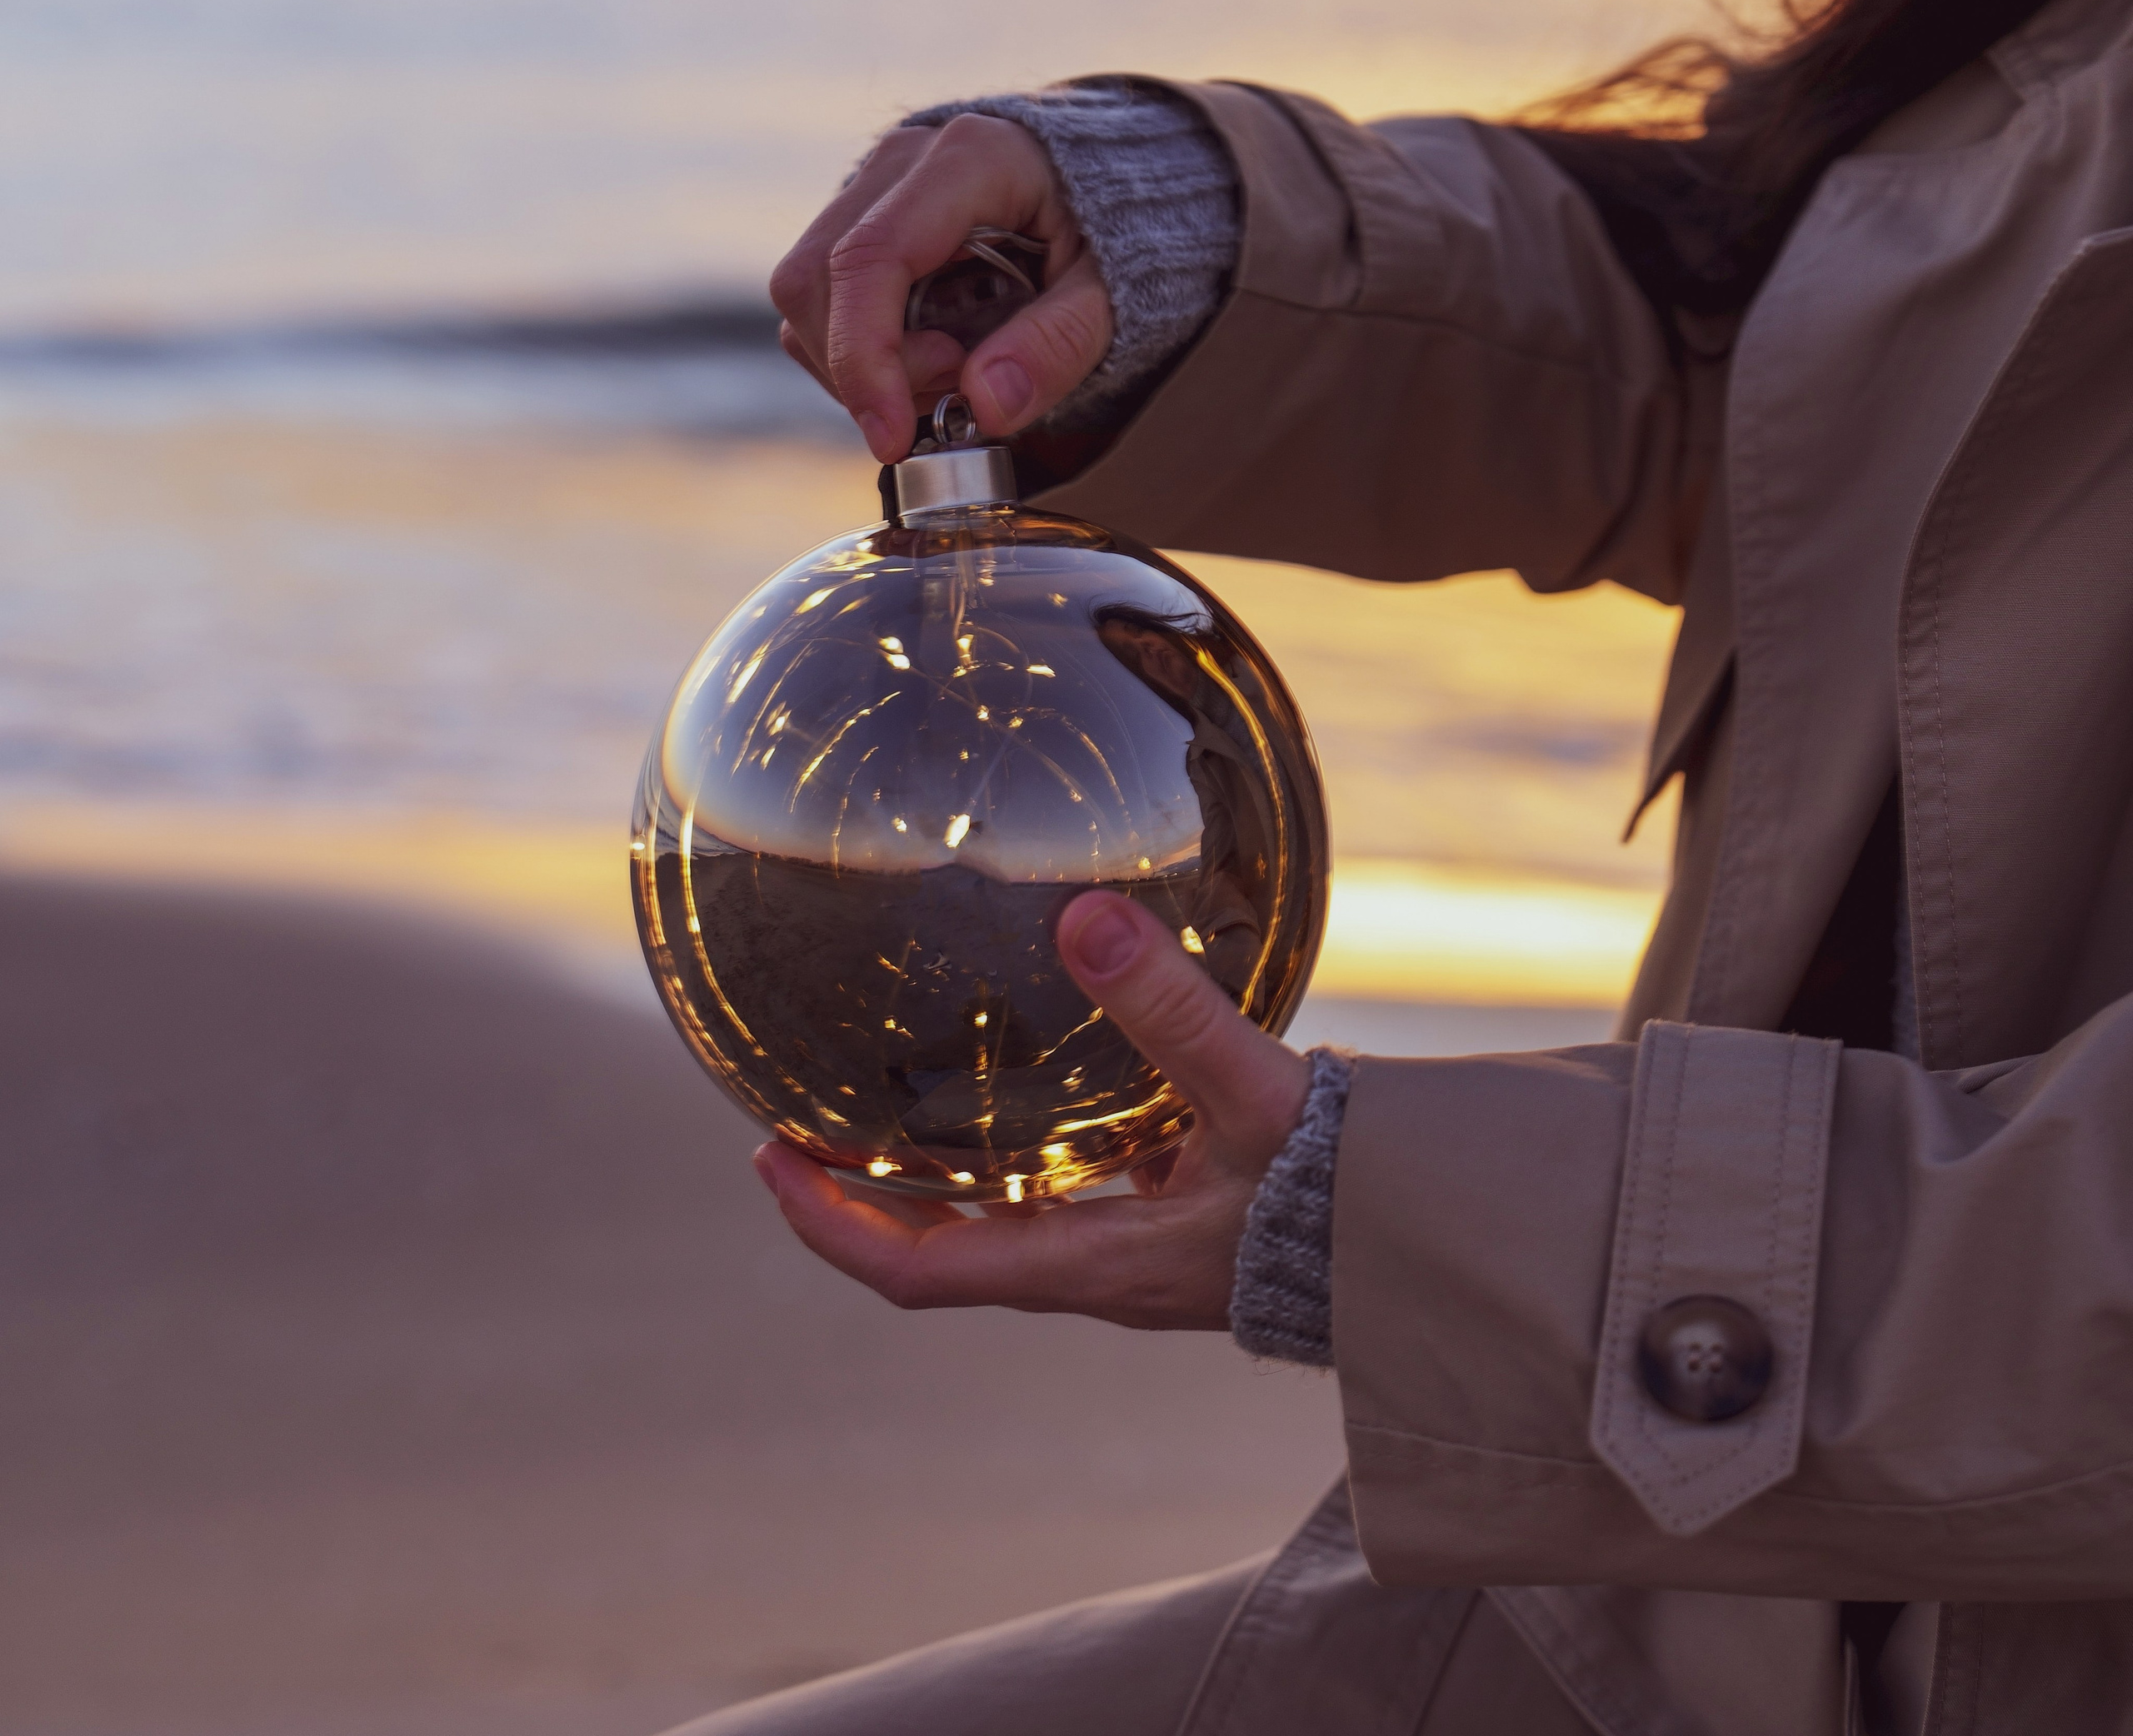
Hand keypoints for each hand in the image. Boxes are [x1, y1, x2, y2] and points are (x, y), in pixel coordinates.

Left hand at [752, 891, 1312, 1329]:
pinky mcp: (1175, 1220)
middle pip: (943, 1252)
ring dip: (935, 1174)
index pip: (922, 1275)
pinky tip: (1031, 1081)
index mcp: (1088, 1264)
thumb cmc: (1341, 1193)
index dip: (833, 1226)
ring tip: (890, 1095)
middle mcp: (1096, 1270)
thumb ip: (1170, 1010)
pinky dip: (1020, 1148)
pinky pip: (1066, 1190)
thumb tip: (1078, 921)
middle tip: (801, 1125)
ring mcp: (1134, 1251)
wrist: (1427, 1243)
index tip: (770, 1159)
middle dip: (863, 1197)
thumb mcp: (1250, 1094)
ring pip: (1001, 1221)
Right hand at [769, 114, 1114, 461]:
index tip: (890, 437)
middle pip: (817, 281)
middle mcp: (901, 162)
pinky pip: (820, 304)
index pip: (872, 258)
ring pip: (805, 297)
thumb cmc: (1107, 235)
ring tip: (953, 369)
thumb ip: (1057, 344)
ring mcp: (868, 188)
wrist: (1100, 189)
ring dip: (862, 367)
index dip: (865, 358)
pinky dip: (861, 355)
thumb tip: (983, 403)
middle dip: (870, 370)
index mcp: (970, 160)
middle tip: (956, 391)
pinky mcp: (855, 223)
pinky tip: (927, 358)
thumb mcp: (1111, 294)